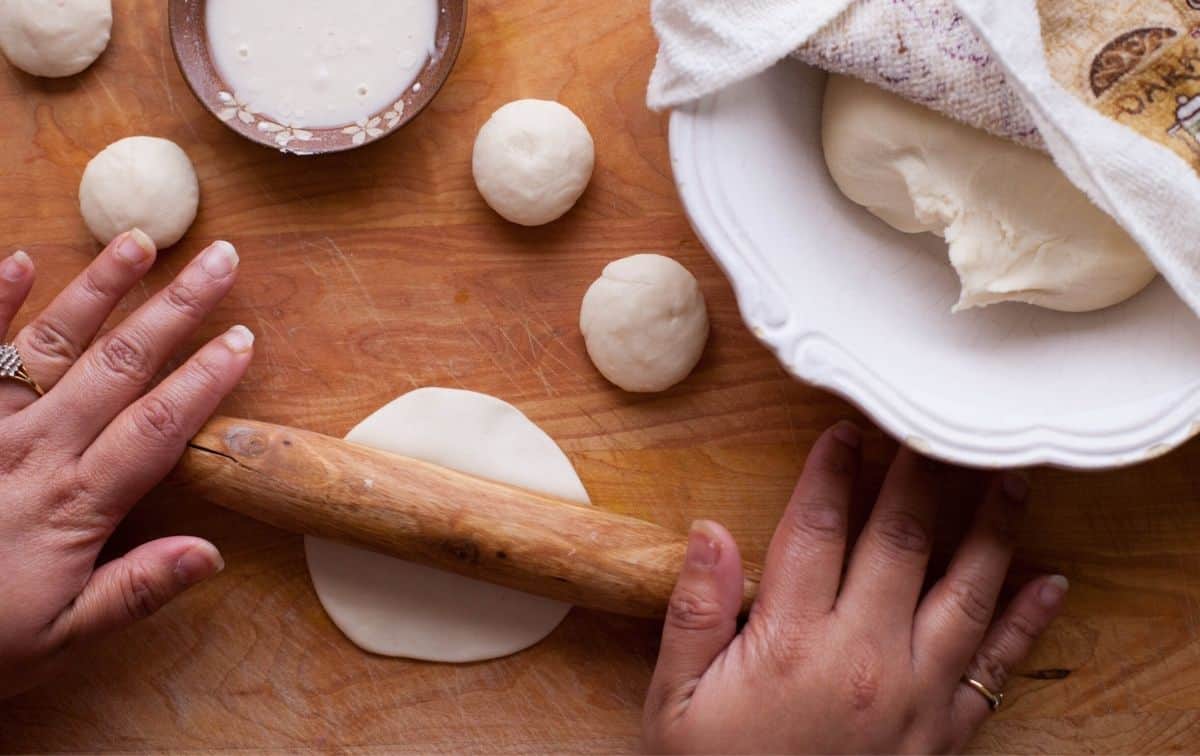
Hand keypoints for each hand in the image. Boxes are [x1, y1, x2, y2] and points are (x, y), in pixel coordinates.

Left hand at [0, 231, 252, 699]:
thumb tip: (211, 554)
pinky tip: (21, 260)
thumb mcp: (58, 638)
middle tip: (219, 259)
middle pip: (118, 366)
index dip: (204, 379)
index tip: (242, 339)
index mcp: (71, 505)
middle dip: (175, 309)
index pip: (157, 425)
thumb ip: (133, 591)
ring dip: (98, 289)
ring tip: (140, 241)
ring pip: (50, 344)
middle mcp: (31, 452)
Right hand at [643, 423, 1066, 752]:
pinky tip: (1048, 582)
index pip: (815, 530)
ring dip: (990, 527)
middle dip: (916, 475)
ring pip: (964, 590)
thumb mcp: (676, 704)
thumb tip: (710, 533)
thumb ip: (694, 613)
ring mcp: (915, 693)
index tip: (846, 431)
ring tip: (1007, 477)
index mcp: (792, 643)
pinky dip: (1028, 621)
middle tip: (933, 428)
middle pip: (899, 541)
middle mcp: (865, 657)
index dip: (831, 473)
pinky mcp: (946, 730)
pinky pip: (997, 666)